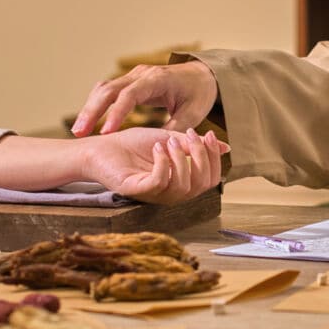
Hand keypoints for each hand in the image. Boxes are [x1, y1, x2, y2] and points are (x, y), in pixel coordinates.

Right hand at [71, 60, 218, 135]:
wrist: (202, 74)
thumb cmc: (199, 94)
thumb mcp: (193, 113)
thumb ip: (176, 130)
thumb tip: (160, 148)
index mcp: (157, 80)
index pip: (130, 95)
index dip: (116, 113)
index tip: (106, 133)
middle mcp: (141, 74)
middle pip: (109, 89)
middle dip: (92, 110)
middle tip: (78, 132)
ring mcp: (133, 76)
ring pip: (104, 89)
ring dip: (90, 109)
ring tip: (78, 131)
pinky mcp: (129, 81)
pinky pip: (107, 91)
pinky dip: (96, 105)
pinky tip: (87, 122)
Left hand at [78, 127, 228, 203]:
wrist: (102, 145)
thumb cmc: (134, 145)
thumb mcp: (170, 139)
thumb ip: (195, 145)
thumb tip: (226, 147)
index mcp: (181, 182)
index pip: (211, 180)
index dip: (214, 158)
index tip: (209, 133)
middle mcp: (171, 193)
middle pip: (202, 185)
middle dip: (201, 156)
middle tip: (188, 135)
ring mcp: (154, 194)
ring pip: (183, 186)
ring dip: (181, 158)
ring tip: (167, 141)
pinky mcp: (136, 190)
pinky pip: (160, 183)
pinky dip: (163, 163)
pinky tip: (157, 148)